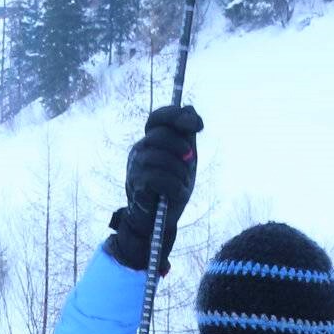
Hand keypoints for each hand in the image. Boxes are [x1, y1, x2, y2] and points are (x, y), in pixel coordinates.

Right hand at [107, 104, 203, 273]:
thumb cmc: (171, 189)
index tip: (198, 126)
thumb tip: (191, 110)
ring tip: (182, 184)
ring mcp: (135, 167)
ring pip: (161, 157)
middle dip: (182, 149)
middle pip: (161, 135)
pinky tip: (176, 195)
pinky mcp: (137, 185)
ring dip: (180, 173)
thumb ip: (187, 136)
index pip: (157, 117)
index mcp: (150, 141)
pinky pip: (159, 178)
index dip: (176, 116)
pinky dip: (174, 187)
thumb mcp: (185, 159)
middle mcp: (139, 151)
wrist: (158, 222)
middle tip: (189, 163)